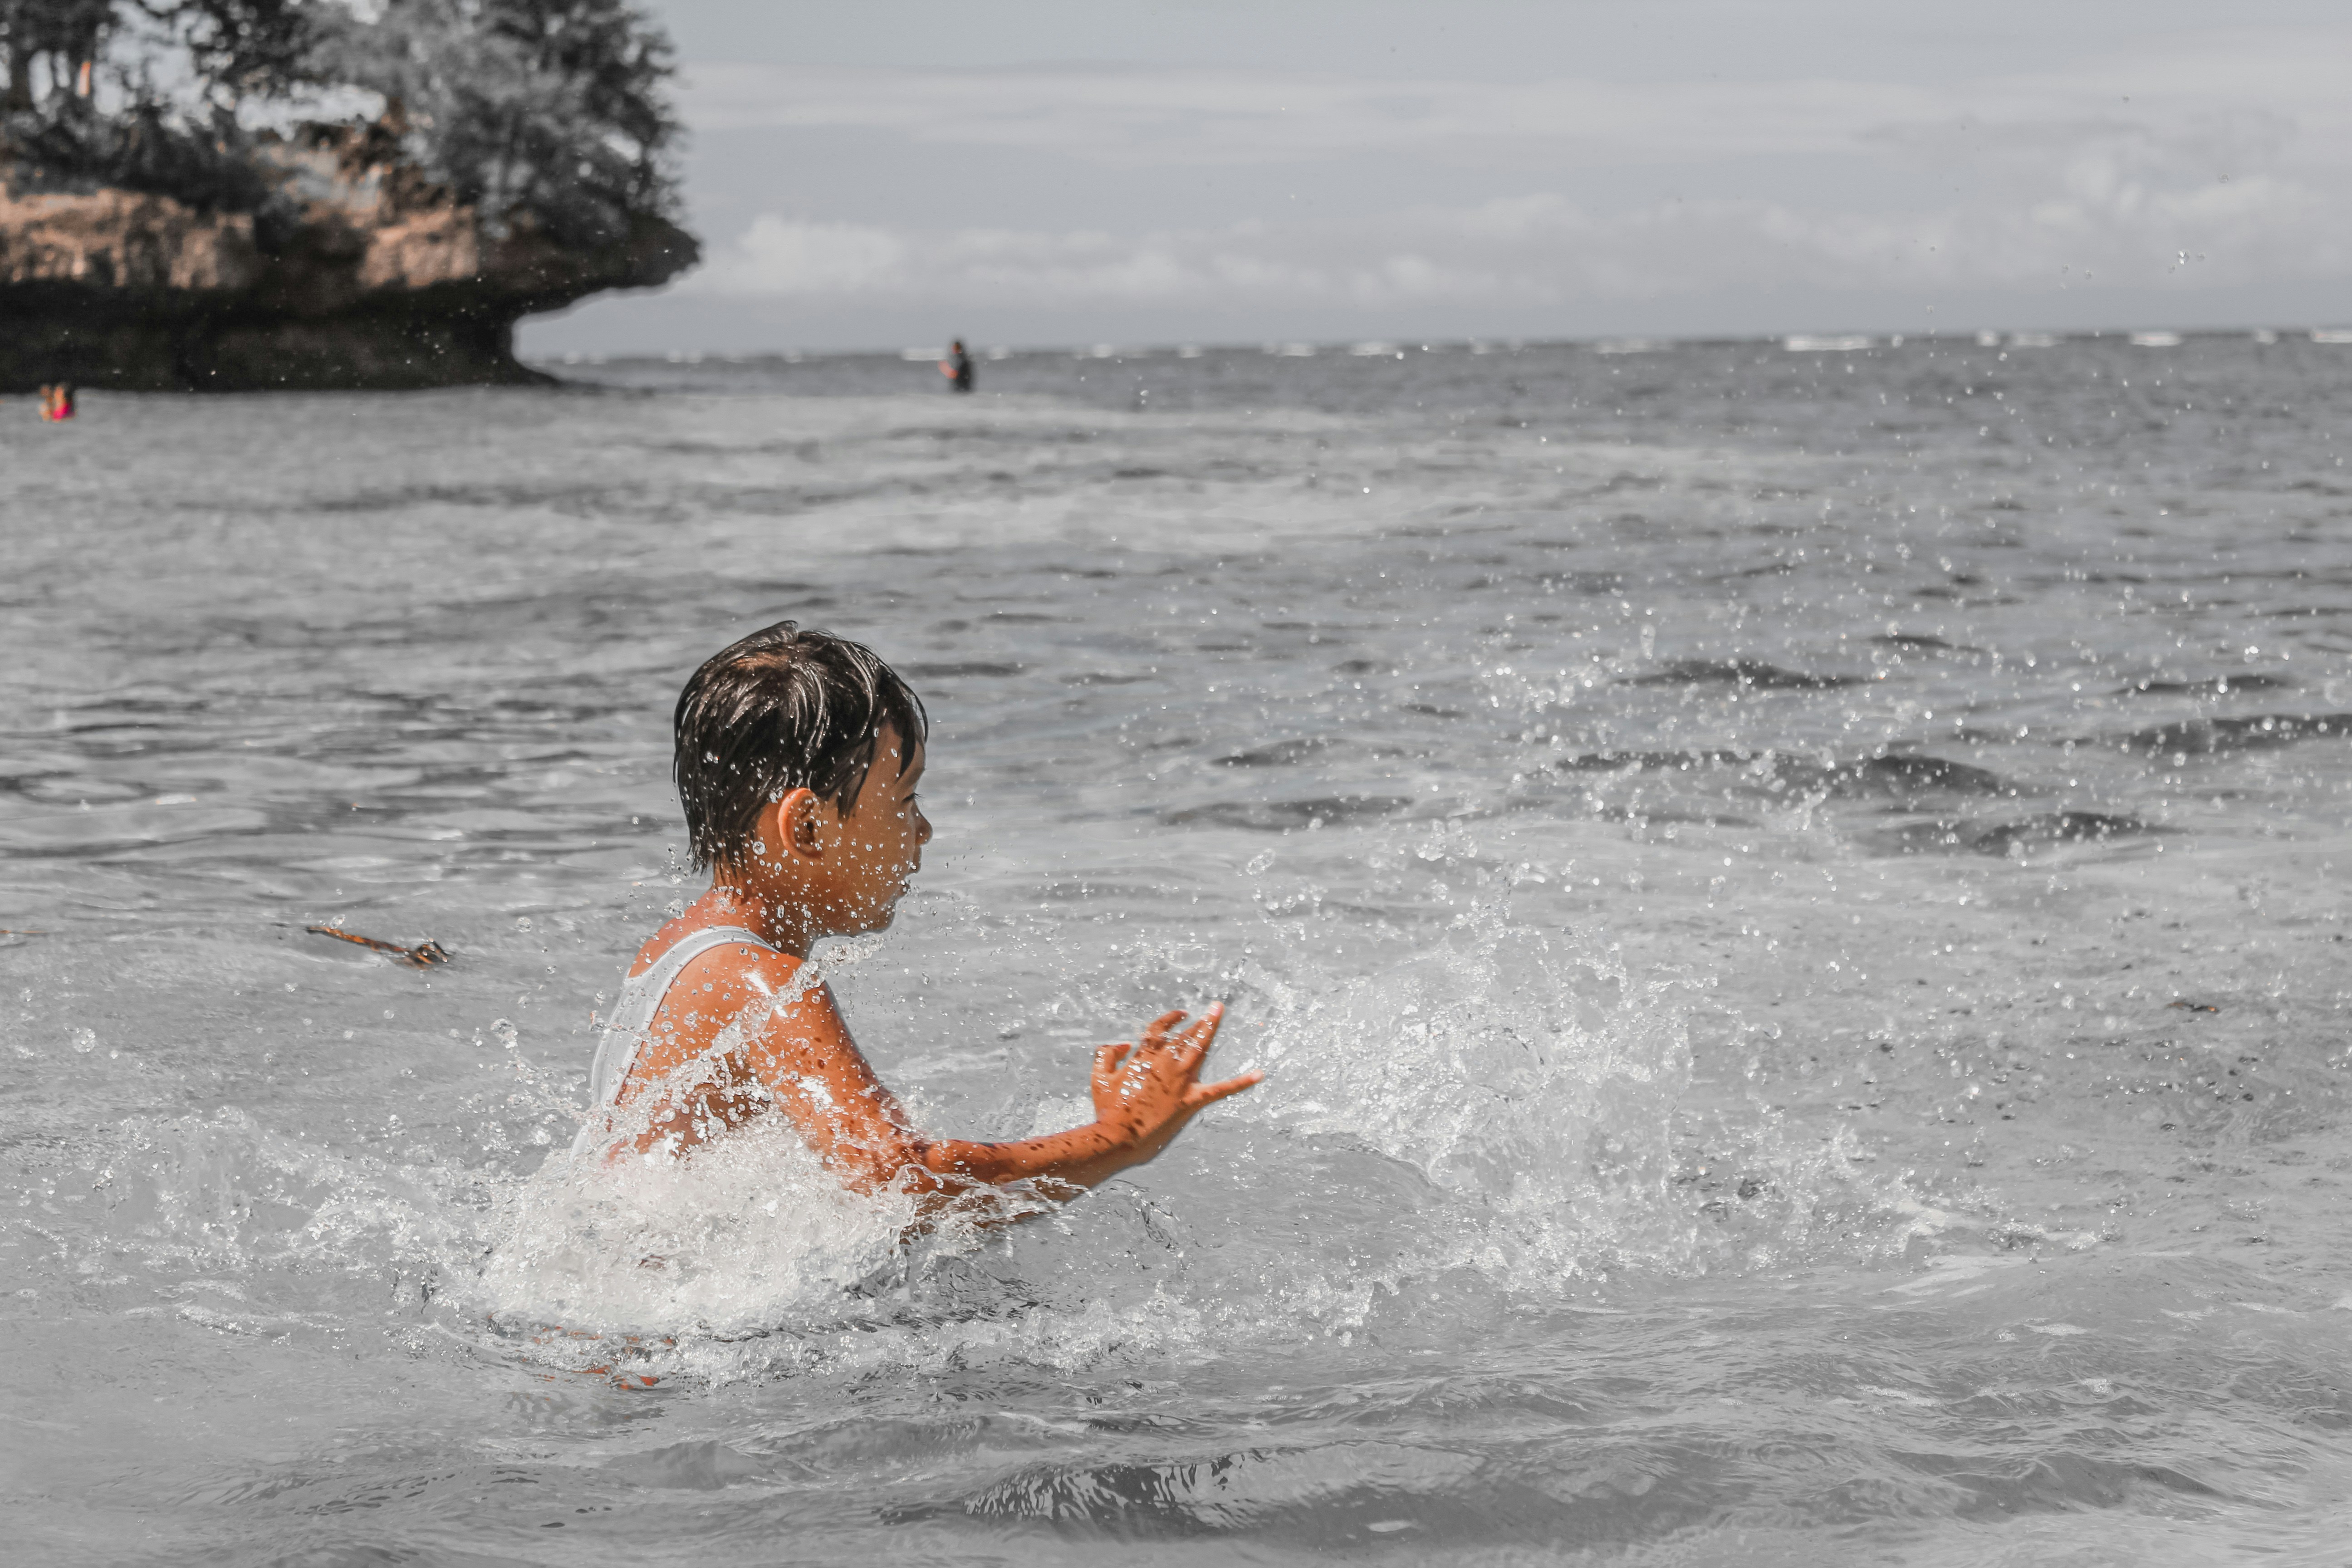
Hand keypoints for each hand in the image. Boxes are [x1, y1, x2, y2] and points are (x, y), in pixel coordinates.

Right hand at [1089, 1003, 1261, 1162]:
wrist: (1118, 1138)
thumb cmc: (1107, 1110)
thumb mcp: (1098, 1078)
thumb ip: (1106, 1055)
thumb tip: (1123, 1045)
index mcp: (1144, 1057)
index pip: (1160, 1029)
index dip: (1171, 1019)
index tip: (1180, 1014)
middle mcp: (1166, 1064)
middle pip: (1186, 1035)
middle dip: (1201, 1020)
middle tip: (1216, 1008)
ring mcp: (1180, 1082)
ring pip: (1200, 1049)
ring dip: (1210, 1030)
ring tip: (1219, 1015)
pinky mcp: (1190, 1102)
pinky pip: (1220, 1090)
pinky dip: (1241, 1082)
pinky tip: (1259, 1074)